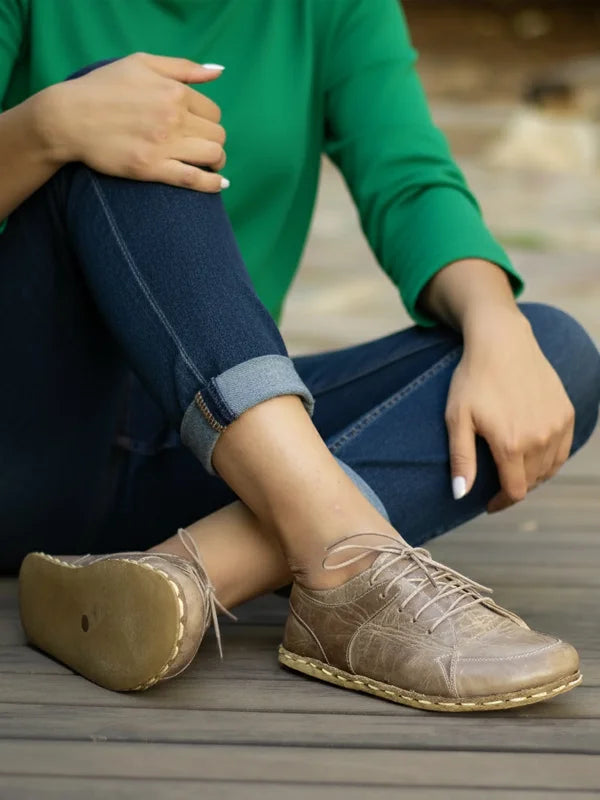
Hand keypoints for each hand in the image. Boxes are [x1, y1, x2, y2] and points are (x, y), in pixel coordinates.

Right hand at [44, 53, 226, 191]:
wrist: (69, 117)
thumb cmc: (103, 87)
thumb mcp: (141, 63)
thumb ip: (182, 67)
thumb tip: (218, 72)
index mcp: (174, 92)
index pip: (213, 112)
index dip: (209, 121)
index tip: (198, 127)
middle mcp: (173, 118)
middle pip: (217, 135)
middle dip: (214, 141)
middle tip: (202, 146)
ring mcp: (164, 145)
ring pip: (212, 156)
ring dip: (216, 161)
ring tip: (209, 164)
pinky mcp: (152, 169)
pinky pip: (193, 179)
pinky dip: (212, 184)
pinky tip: (219, 185)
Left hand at [445, 306, 574, 511]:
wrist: (502, 343)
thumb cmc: (473, 379)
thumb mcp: (457, 418)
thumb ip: (462, 460)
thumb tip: (461, 496)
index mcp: (511, 444)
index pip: (514, 491)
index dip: (501, 503)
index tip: (489, 505)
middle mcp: (539, 438)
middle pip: (532, 481)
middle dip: (514, 487)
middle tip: (497, 483)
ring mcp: (557, 425)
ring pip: (549, 468)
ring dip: (533, 475)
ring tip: (514, 471)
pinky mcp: (567, 413)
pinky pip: (563, 449)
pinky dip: (550, 459)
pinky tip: (534, 454)